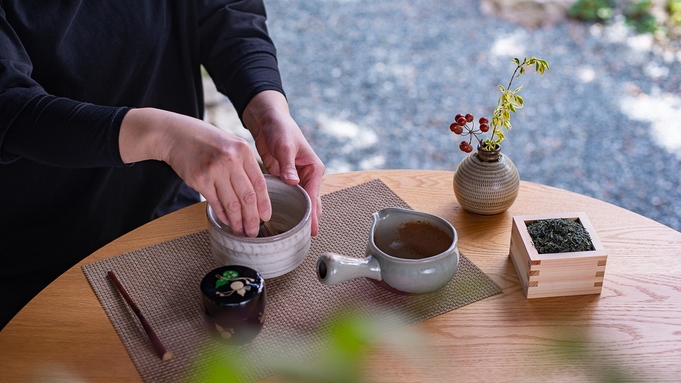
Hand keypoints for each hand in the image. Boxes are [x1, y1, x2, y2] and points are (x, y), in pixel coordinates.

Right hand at [118, 108, 270, 236]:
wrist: (175, 134)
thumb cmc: (205, 141)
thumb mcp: (230, 145)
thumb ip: (244, 165)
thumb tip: (255, 195)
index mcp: (243, 150)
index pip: (259, 183)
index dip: (264, 204)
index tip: (266, 217)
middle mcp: (230, 160)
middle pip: (248, 197)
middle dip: (253, 218)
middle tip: (254, 231)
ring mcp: (214, 170)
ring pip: (232, 203)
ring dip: (238, 221)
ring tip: (241, 231)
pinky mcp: (199, 180)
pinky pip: (215, 203)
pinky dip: (223, 215)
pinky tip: (227, 221)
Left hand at [242, 91, 324, 235]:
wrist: (268, 120)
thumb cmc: (281, 128)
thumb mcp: (285, 145)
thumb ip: (288, 164)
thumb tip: (293, 181)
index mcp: (313, 168)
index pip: (313, 195)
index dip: (312, 214)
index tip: (312, 229)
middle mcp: (307, 175)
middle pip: (310, 202)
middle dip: (309, 219)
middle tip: (307, 238)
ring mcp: (295, 179)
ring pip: (300, 201)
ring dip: (299, 215)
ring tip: (297, 235)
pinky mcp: (284, 179)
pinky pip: (287, 197)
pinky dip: (286, 207)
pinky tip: (283, 220)